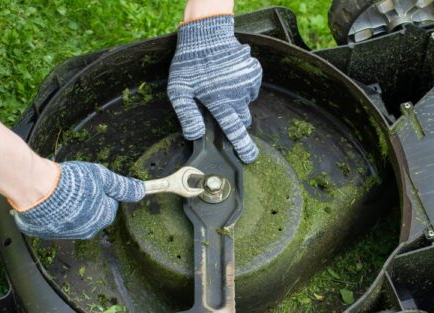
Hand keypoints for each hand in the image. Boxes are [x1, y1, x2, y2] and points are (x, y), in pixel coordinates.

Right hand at [11, 162, 145, 239]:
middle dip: (86, 200)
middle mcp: (87, 230)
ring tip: (61, 193)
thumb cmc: (72, 183)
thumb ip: (123, 186)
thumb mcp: (102, 177)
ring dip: (70, 207)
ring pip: (74, 218)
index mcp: (103, 218)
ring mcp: (67, 233)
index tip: (91, 183)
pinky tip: (50, 201)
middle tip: (75, 186)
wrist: (36, 190)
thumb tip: (141, 191)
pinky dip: (54, 213)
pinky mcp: (48, 233)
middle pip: (92, 212)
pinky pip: (55, 222)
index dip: (101, 191)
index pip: (109, 204)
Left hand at [167, 15, 261, 163]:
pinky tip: (229, 76)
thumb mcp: (179, 90)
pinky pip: (250, 87)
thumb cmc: (190, 63)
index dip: (243, 147)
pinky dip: (242, 86)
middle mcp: (238, 95)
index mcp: (220, 102)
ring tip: (220, 85)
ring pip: (245, 102)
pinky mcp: (254, 72)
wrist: (207, 34)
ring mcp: (248, 82)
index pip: (234, 130)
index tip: (250, 157)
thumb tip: (194, 135)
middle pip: (242, 118)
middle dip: (233, 117)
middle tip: (219, 105)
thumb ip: (187, 115)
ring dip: (236, 100)